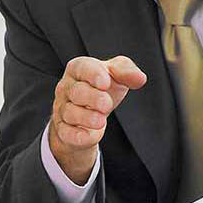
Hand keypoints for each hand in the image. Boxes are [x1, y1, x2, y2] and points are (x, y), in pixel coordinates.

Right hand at [49, 56, 147, 182]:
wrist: (88, 114)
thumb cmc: (101, 89)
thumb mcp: (115, 75)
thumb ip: (127, 71)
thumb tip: (140, 78)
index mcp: (78, 69)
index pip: (82, 67)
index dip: (93, 74)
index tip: (106, 83)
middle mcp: (66, 88)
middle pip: (76, 91)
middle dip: (92, 98)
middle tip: (107, 104)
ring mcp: (62, 109)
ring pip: (70, 112)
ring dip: (86, 117)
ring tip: (101, 120)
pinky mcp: (64, 130)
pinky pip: (67, 133)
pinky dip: (79, 135)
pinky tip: (91, 135)